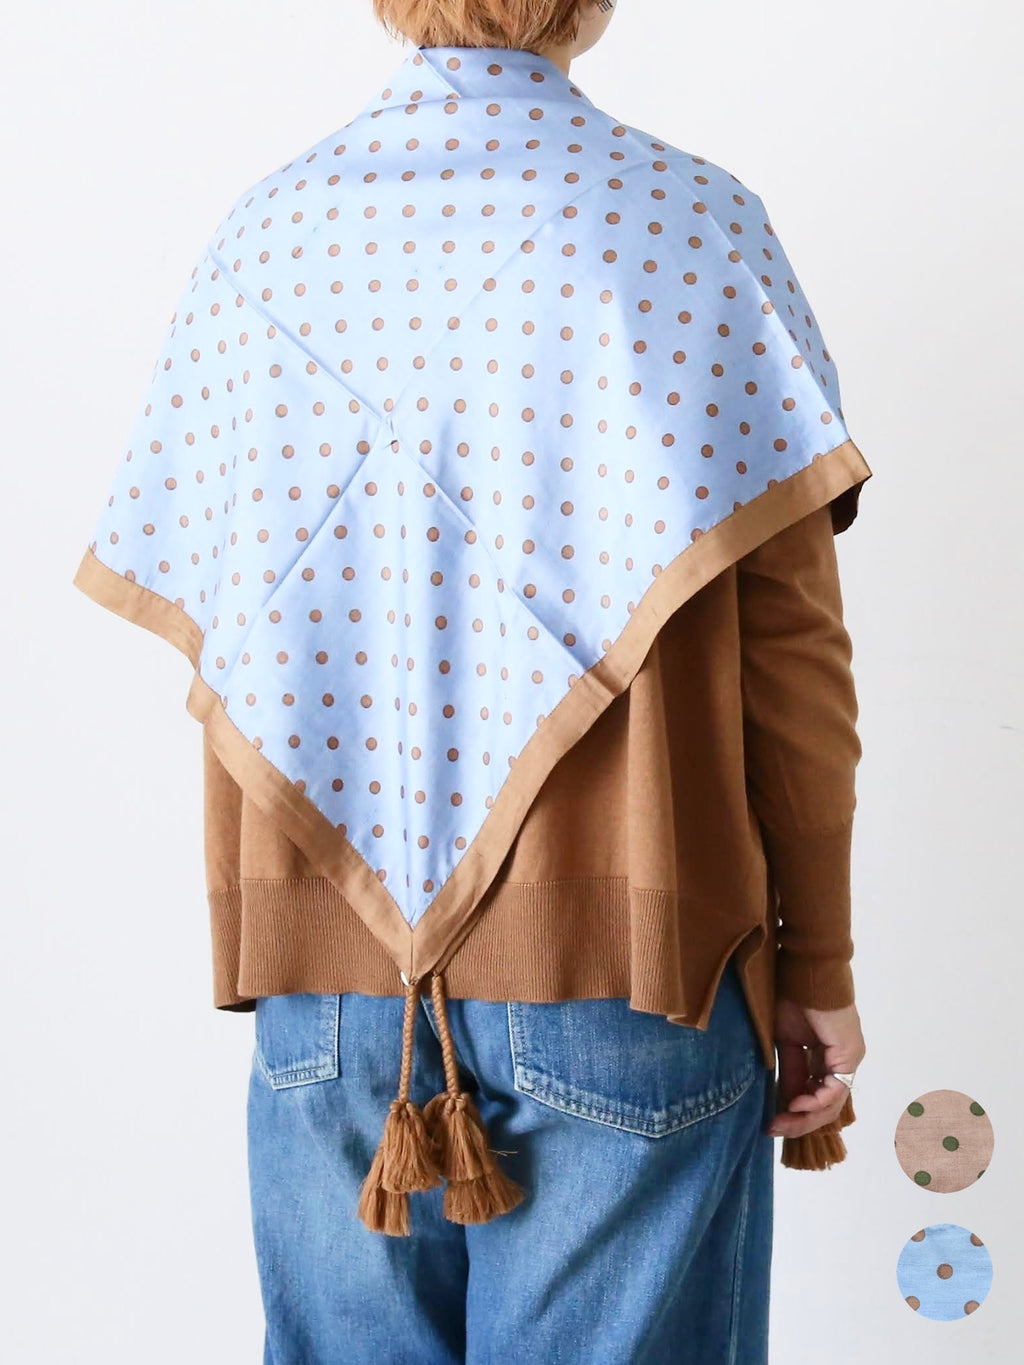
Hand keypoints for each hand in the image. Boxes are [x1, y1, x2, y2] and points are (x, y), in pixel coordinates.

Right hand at [764, 997, 865, 1139]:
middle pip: (825, 1106)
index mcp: (825, 1056)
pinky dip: (815, 1101)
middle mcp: (841, 1061)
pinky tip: (795, 1104)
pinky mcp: (849, 1053)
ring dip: (805, 1118)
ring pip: (832, 1103)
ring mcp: (848, 1058)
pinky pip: (835, 1089)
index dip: (792, 1113)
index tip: (769, 1126)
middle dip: (799, 1123)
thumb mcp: (784, 1041)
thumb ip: (787, 1071)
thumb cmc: (791, 994)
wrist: (803, 968)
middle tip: (774, 1130)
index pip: (812, 1095)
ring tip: (782, 1122)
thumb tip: (781, 1101)